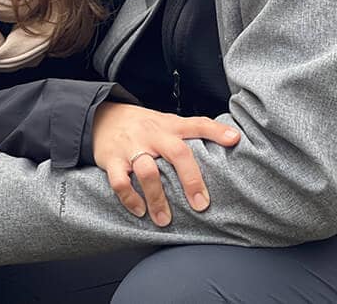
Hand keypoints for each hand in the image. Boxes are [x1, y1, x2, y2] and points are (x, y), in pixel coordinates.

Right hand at [92, 102, 238, 226]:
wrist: (102, 117)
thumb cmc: (142, 126)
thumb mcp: (165, 123)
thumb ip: (189, 133)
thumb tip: (227, 143)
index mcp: (169, 125)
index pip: (196, 124)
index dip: (216, 131)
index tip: (234, 140)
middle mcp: (152, 134)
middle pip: (176, 151)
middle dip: (191, 179)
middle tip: (201, 204)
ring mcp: (131, 146)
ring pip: (147, 171)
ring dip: (157, 198)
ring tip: (165, 220)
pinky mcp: (112, 160)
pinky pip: (120, 182)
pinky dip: (130, 199)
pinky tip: (140, 211)